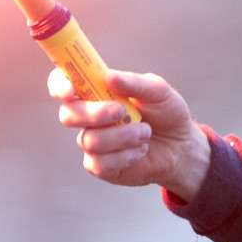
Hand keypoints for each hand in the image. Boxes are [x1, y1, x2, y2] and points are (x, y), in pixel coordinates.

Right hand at [50, 67, 210, 200]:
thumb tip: (109, 76)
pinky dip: (125, 156)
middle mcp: (89, 117)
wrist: (182, 146)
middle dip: (94, 113)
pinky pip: (99, 163)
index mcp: (96, 92)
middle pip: (68, 115)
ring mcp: (93, 142)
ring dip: (122, 136)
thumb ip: (135, 83)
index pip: (63, 84)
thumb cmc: (167, 114)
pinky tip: (141, 150)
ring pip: (89, 140)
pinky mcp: (101, 166)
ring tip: (146, 132)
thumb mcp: (159, 92)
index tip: (70, 90)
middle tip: (122, 111)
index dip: (59, 85)